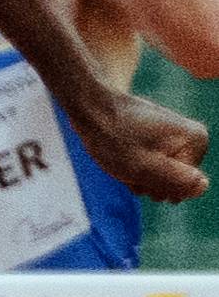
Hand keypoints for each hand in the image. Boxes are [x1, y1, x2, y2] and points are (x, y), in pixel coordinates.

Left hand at [67, 79, 208, 206]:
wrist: (93, 108)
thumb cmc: (114, 137)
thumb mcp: (142, 167)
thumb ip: (175, 181)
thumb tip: (204, 186)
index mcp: (196, 142)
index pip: (182, 188)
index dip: (153, 185)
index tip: (135, 166)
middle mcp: (194, 140)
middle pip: (173, 184)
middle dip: (146, 181)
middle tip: (127, 162)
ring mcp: (179, 140)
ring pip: (161, 178)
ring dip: (138, 176)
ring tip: (123, 158)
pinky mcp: (163, 141)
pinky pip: (152, 168)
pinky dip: (135, 169)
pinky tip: (123, 157)